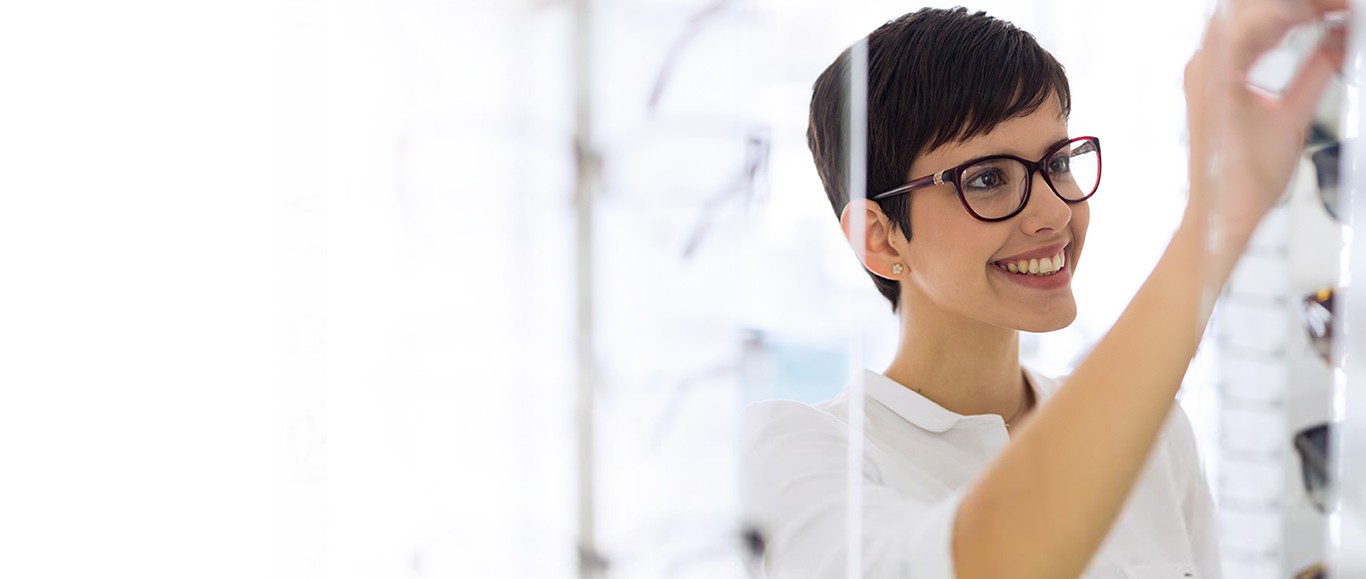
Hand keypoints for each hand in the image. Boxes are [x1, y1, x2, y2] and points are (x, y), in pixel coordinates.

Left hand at [1184, 0, 1347, 240]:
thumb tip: (1344, 37)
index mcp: (1216, 69)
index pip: (1267, 12)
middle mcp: (1204, 63)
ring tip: (1334, 14)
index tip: (1343, 5)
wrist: (1219, 213)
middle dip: (1303, 4)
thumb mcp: (1293, 120)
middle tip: (1341, 9)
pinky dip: (1280, 25)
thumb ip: (1320, 69)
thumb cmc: (1242, 180)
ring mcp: (1205, 69)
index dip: (1310, 3)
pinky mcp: (1214, 79)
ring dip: (1292, 11)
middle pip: (1252, 8)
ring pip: (1249, 17)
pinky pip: (1246, 38)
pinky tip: (1310, 25)